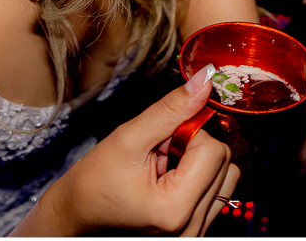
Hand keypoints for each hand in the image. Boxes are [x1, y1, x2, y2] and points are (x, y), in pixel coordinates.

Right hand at [41, 70, 238, 235]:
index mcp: (176, 208)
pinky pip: (218, 188)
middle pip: (223, 162)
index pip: (214, 151)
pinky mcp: (196, 227)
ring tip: (163, 167)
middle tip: (158, 155)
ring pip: (226, 173)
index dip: (188, 134)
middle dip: (192, 148)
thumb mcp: (129, 137)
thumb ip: (171, 108)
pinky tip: (170, 178)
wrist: (79, 211)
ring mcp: (195, 230)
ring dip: (197, 161)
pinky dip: (198, 175)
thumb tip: (205, 79)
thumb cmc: (96, 181)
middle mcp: (191, 226)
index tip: (160, 140)